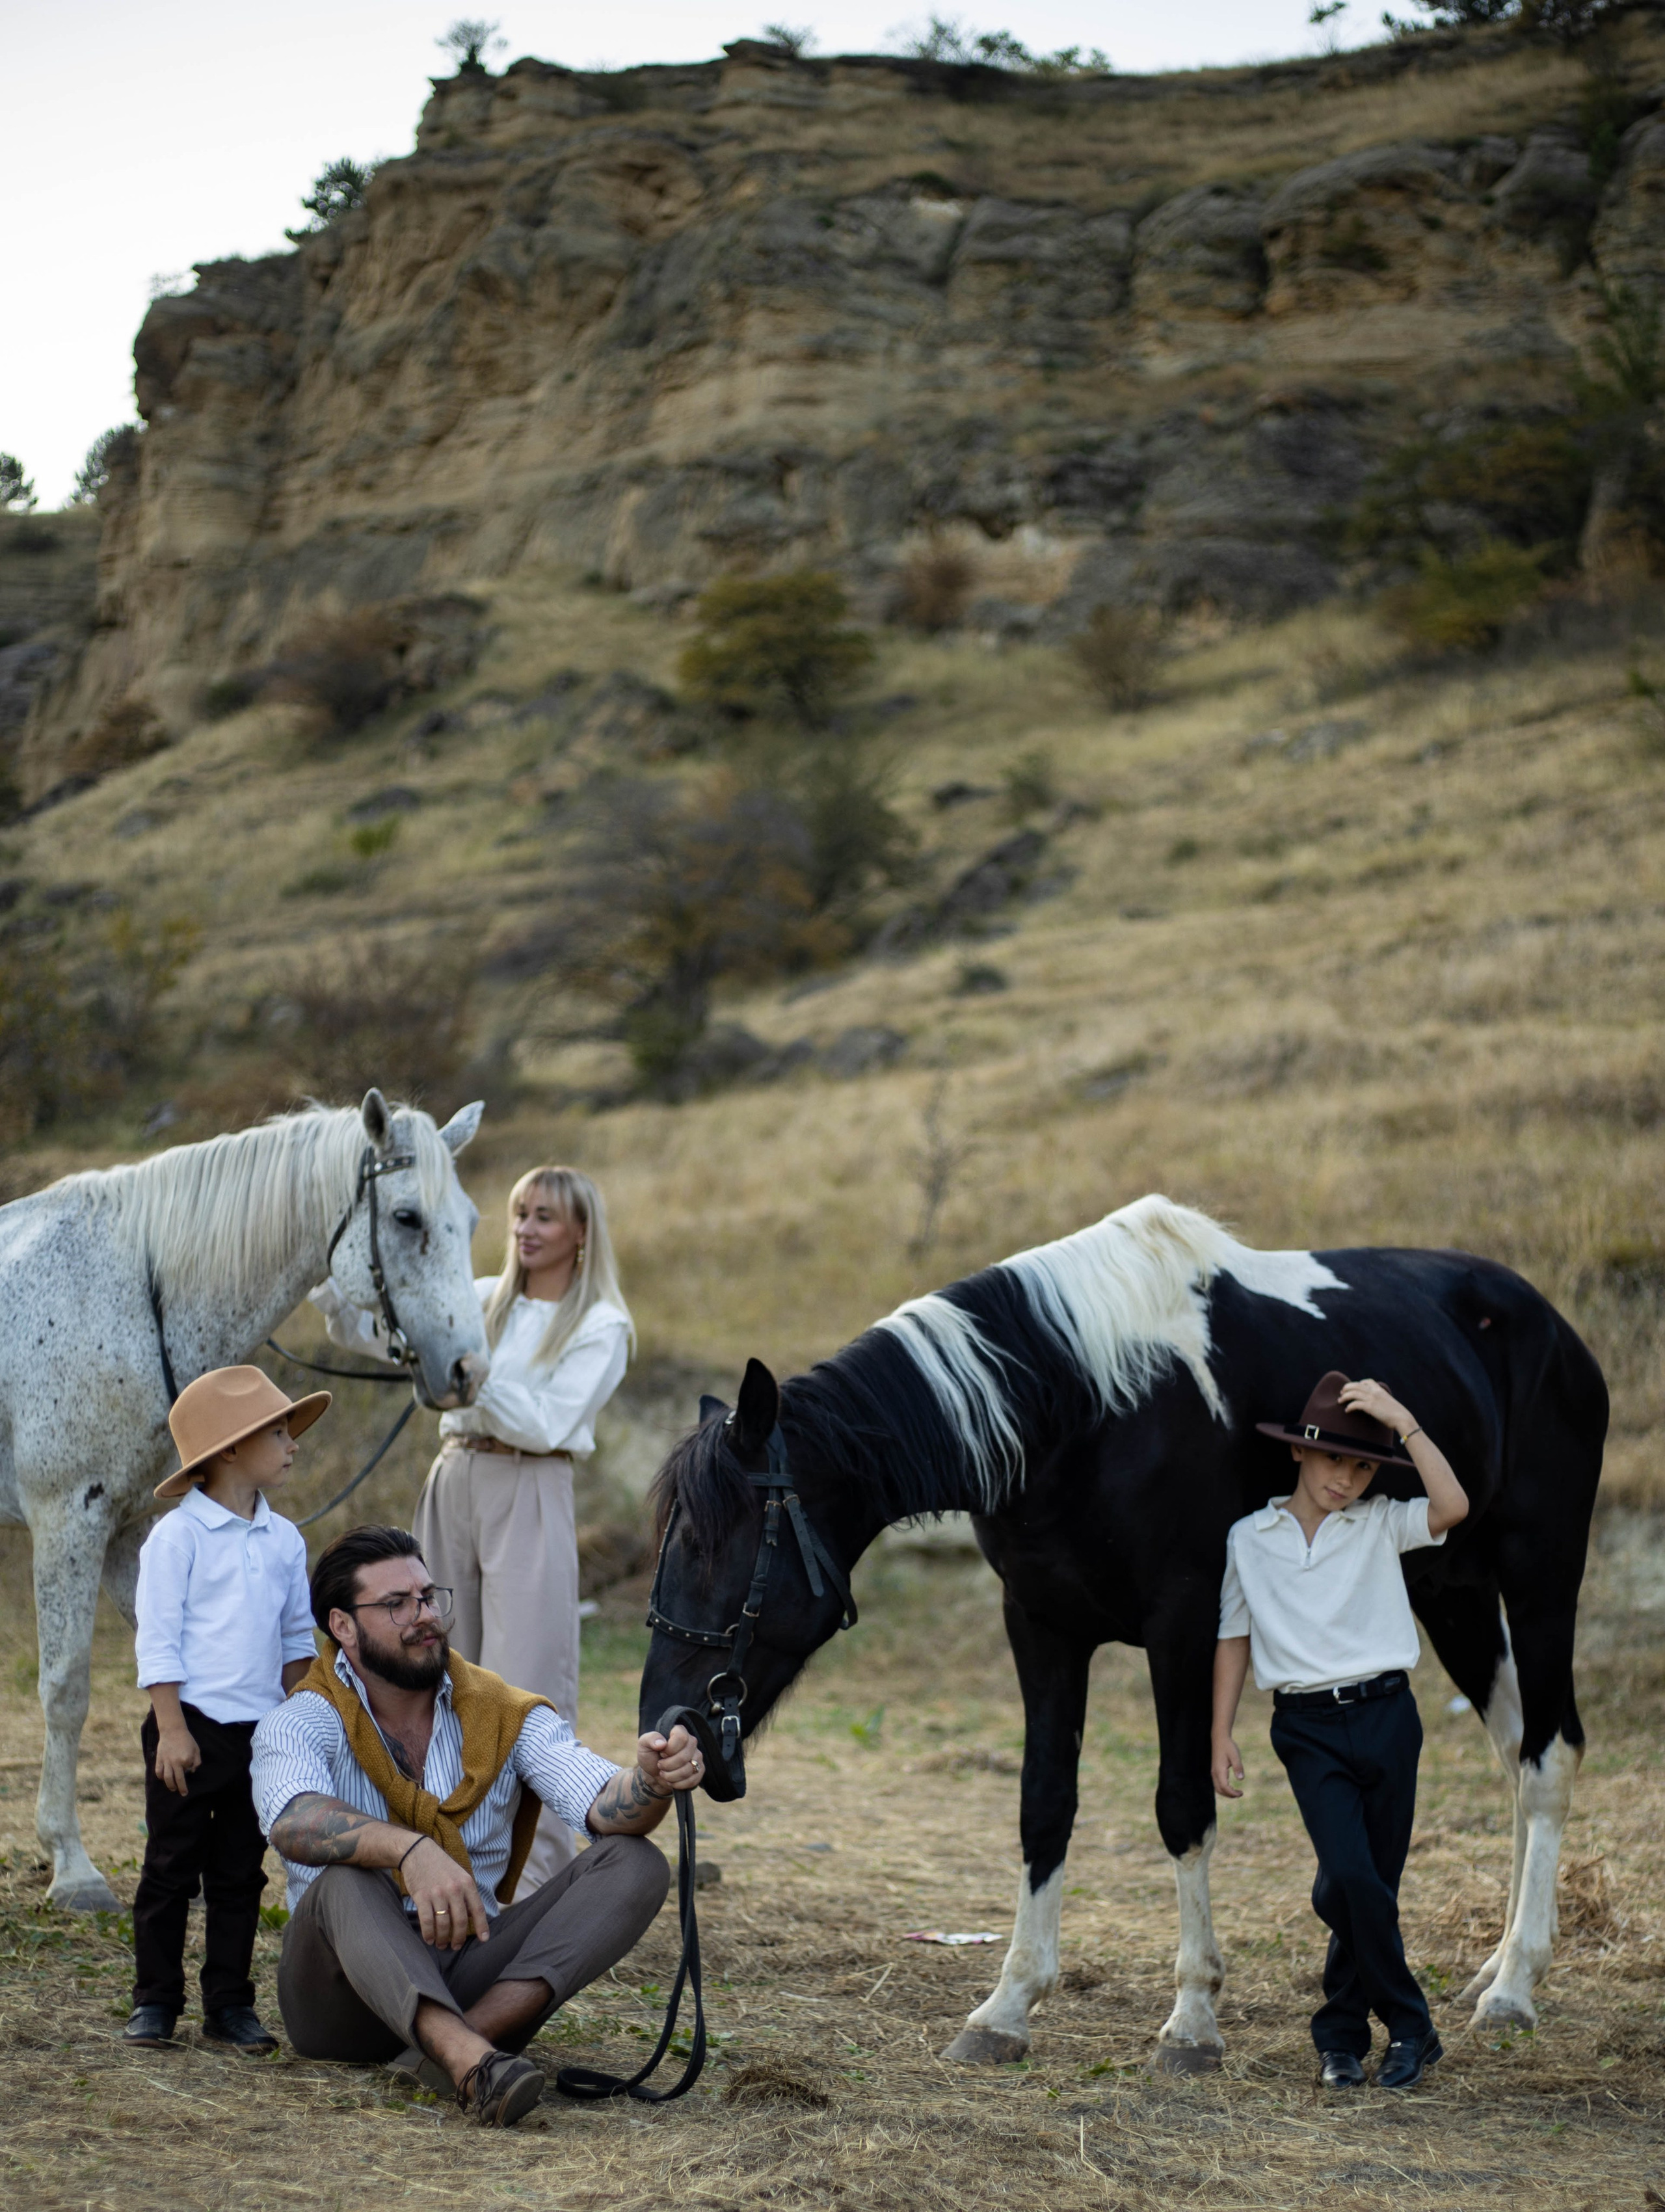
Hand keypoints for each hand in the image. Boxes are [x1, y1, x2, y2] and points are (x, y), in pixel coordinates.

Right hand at [154, 1725, 200, 1795]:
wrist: (173, 1730)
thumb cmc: (186, 1739)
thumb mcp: (196, 1748)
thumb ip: (197, 1761)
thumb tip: (192, 1771)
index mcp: (186, 1759)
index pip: (188, 1770)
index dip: (188, 1769)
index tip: (188, 1767)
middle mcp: (176, 1762)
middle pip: (178, 1780)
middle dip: (181, 1788)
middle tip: (183, 1793)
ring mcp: (167, 1761)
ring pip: (167, 1778)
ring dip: (170, 1785)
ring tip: (173, 1788)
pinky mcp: (159, 1760)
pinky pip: (159, 1772)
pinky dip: (161, 1777)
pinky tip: (163, 1778)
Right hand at [401, 1835, 489, 1949]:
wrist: (418, 1852)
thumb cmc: (441, 1866)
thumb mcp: (460, 1875)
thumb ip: (467, 1894)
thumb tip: (473, 1917)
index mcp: (467, 1883)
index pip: (478, 1909)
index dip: (482, 1926)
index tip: (484, 1940)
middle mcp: (454, 1889)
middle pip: (460, 1921)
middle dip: (458, 1938)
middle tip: (455, 1946)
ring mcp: (437, 1893)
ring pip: (443, 1924)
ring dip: (442, 1939)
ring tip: (441, 1944)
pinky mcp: (422, 1897)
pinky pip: (427, 1921)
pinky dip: (428, 1934)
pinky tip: (429, 1939)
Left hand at [636, 1724, 703, 1795]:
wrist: (654, 1774)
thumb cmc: (650, 1756)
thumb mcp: (644, 1745)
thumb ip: (650, 1739)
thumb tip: (661, 1743)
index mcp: (679, 1731)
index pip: (681, 1737)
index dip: (670, 1749)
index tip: (661, 1753)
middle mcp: (691, 1742)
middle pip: (684, 1756)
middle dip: (668, 1765)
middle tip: (660, 1765)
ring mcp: (697, 1757)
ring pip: (688, 1770)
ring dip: (671, 1776)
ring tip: (664, 1774)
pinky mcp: (699, 1771)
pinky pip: (693, 1780)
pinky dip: (678, 1784)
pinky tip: (672, 1781)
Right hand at [1211, 1734, 1243, 1798]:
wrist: (1219, 1738)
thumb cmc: (1228, 1746)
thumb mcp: (1235, 1756)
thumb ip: (1238, 1767)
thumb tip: (1240, 1779)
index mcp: (1219, 1770)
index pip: (1224, 1787)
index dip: (1232, 1793)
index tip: (1241, 1793)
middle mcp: (1215, 1773)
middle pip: (1220, 1790)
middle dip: (1229, 1795)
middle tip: (1240, 1794)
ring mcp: (1214, 1772)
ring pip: (1217, 1788)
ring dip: (1226, 1792)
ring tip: (1236, 1792)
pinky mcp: (1215, 1770)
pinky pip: (1217, 1784)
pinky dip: (1224, 1788)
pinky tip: (1231, 1786)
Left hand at [1339, 1377, 1413, 1437]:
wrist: (1402, 1418)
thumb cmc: (1398, 1414)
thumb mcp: (1390, 1403)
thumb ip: (1382, 1401)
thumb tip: (1379, 1406)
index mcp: (1380, 1390)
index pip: (1368, 1381)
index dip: (1358, 1383)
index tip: (1353, 1387)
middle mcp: (1375, 1392)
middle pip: (1356, 1385)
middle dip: (1347, 1388)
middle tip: (1341, 1392)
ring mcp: (1372, 1398)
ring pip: (1353, 1393)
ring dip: (1344, 1396)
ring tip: (1339, 1401)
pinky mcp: (1370, 1407)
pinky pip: (1355, 1404)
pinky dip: (1349, 1406)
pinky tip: (1347, 1410)